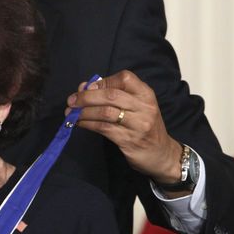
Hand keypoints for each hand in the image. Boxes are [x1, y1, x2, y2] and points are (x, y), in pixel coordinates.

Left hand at [65, 70, 184, 188]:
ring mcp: (138, 124)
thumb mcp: (136, 106)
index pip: (124, 78)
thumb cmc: (144, 126)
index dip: (103, 82)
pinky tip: (79, 123)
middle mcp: (144, 107)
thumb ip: (113, 95)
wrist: (162, 154)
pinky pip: (103, 128)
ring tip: (71, 113)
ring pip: (105, 112)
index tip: (88, 87)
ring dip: (84, 112)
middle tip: (71, 101)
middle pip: (111, 95)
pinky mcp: (129, 140)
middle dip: (87, 97)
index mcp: (146, 94)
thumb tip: (84, 87)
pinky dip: (87, 124)